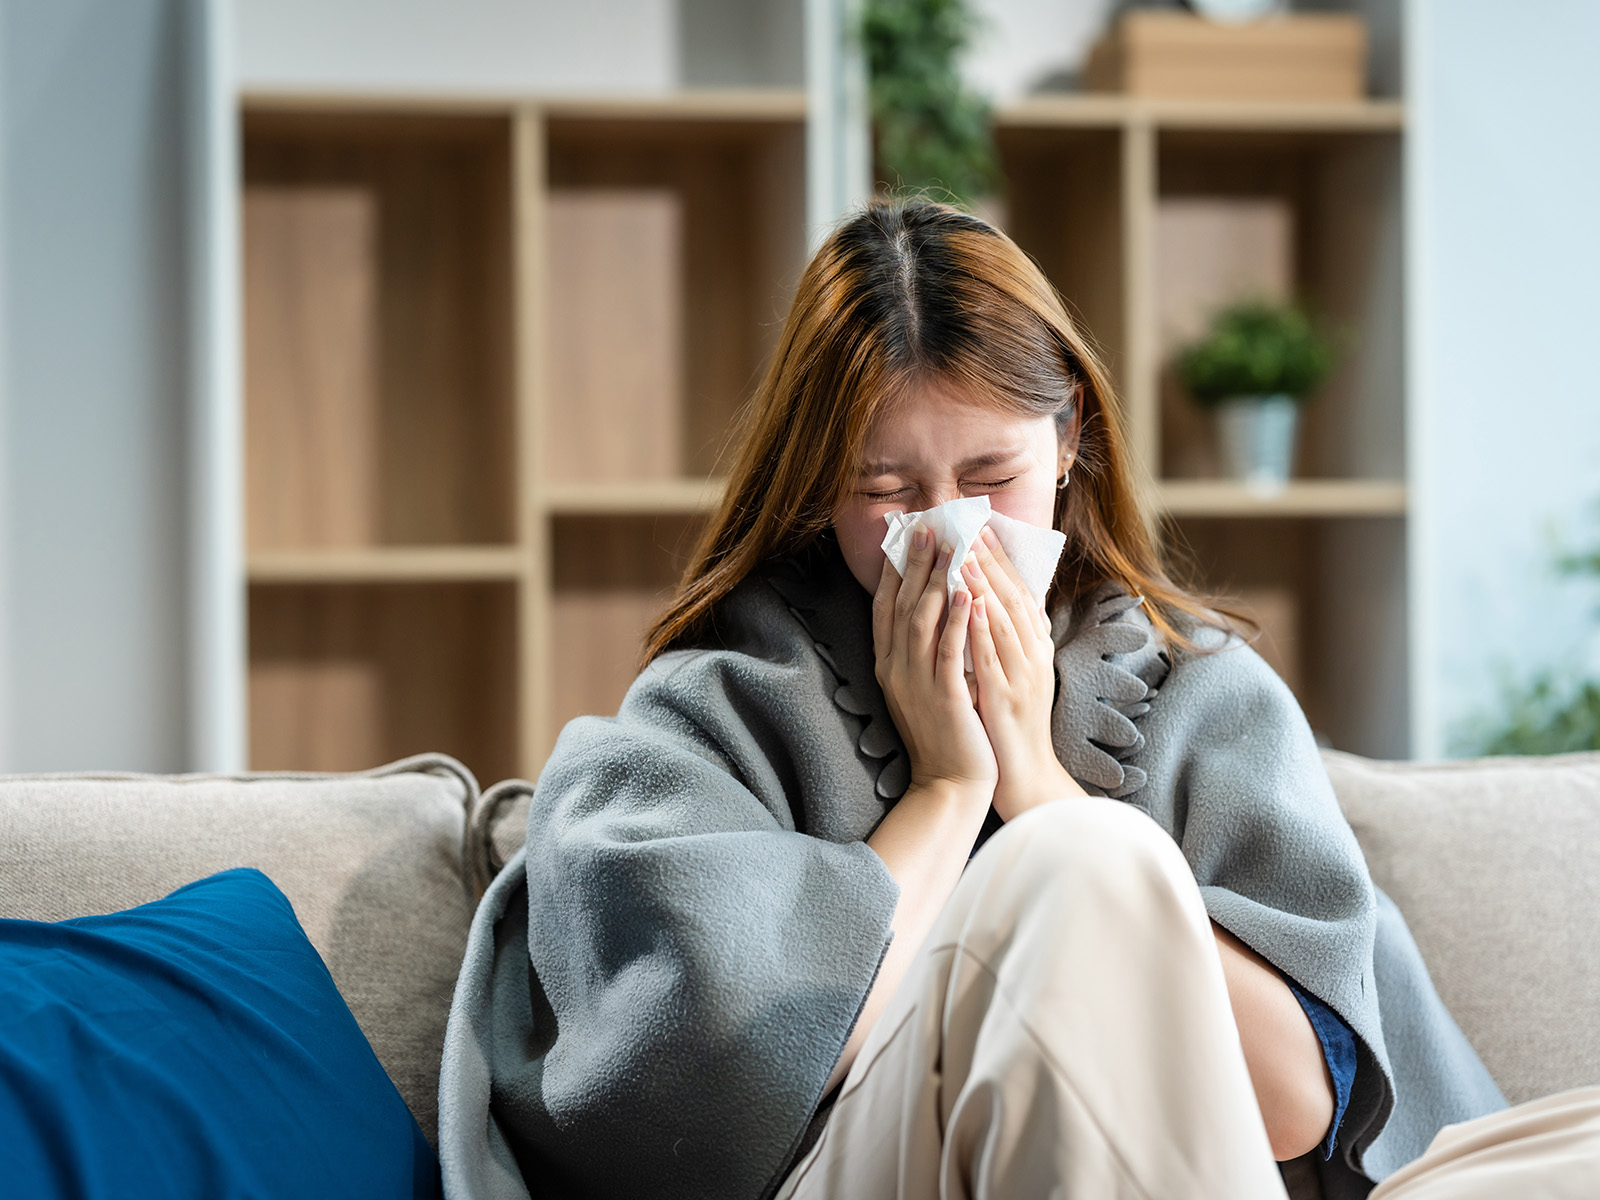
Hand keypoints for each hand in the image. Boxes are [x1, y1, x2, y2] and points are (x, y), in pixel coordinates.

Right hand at [873, 524, 997, 800]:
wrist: (950, 785)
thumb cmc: (945, 735)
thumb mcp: (923, 686)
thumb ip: (922, 650)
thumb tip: (931, 608)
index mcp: (889, 666)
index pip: (886, 607)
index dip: (895, 569)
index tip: (905, 535)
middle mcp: (896, 670)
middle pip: (902, 605)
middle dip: (915, 563)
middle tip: (927, 526)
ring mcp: (917, 684)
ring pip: (922, 621)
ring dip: (936, 580)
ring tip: (949, 547)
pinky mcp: (944, 698)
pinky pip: (949, 651)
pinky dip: (958, 619)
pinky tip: (969, 592)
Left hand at [961, 526, 1083, 819]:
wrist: (1022, 777)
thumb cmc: (1009, 725)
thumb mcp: (1010, 674)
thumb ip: (1003, 640)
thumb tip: (985, 602)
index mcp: (1033, 649)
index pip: (1018, 594)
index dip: (999, 559)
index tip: (981, 527)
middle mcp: (1032, 656)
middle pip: (1012, 598)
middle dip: (988, 560)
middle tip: (968, 525)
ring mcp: (1021, 676)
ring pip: (1002, 620)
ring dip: (983, 582)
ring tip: (963, 550)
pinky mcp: (1005, 698)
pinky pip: (991, 657)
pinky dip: (981, 627)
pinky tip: (970, 603)